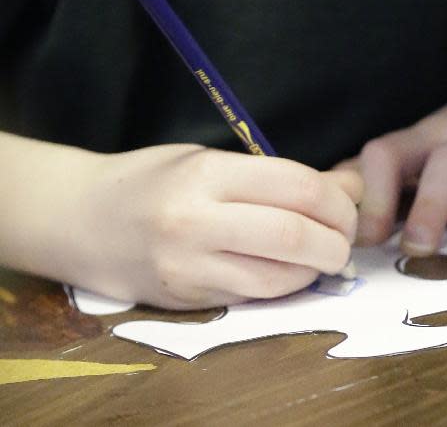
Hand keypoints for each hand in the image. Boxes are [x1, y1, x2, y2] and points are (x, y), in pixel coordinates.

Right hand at [69, 144, 361, 308]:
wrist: (81, 221)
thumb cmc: (152, 180)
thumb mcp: (210, 160)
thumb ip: (278, 176)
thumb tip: (351, 184)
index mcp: (207, 174)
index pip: (295, 187)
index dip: (336, 199)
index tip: (349, 203)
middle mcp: (196, 222)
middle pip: (292, 235)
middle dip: (335, 240)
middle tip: (346, 238)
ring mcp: (188, 267)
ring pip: (276, 278)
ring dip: (314, 271)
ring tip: (323, 256)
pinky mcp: (186, 301)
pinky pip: (251, 296)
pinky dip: (283, 286)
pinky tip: (290, 271)